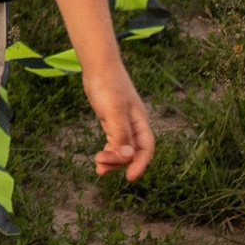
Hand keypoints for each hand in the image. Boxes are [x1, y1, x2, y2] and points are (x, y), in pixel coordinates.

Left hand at [83, 62, 156, 182]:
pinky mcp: (111, 121)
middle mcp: (134, 125)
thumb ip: (121, 134)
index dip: (140, 164)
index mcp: (140, 121)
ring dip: (112, 160)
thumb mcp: (114, 111)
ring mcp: (123, 123)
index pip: (146, 148)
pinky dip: (108, 151)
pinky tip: (99, 158)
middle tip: (101, 167)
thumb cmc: (108, 85)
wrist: (98, 66)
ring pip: (122, 149)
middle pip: (132, 151)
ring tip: (98, 168)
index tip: (129, 178)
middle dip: (119, 162)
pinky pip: (114, 142)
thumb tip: (128, 156)